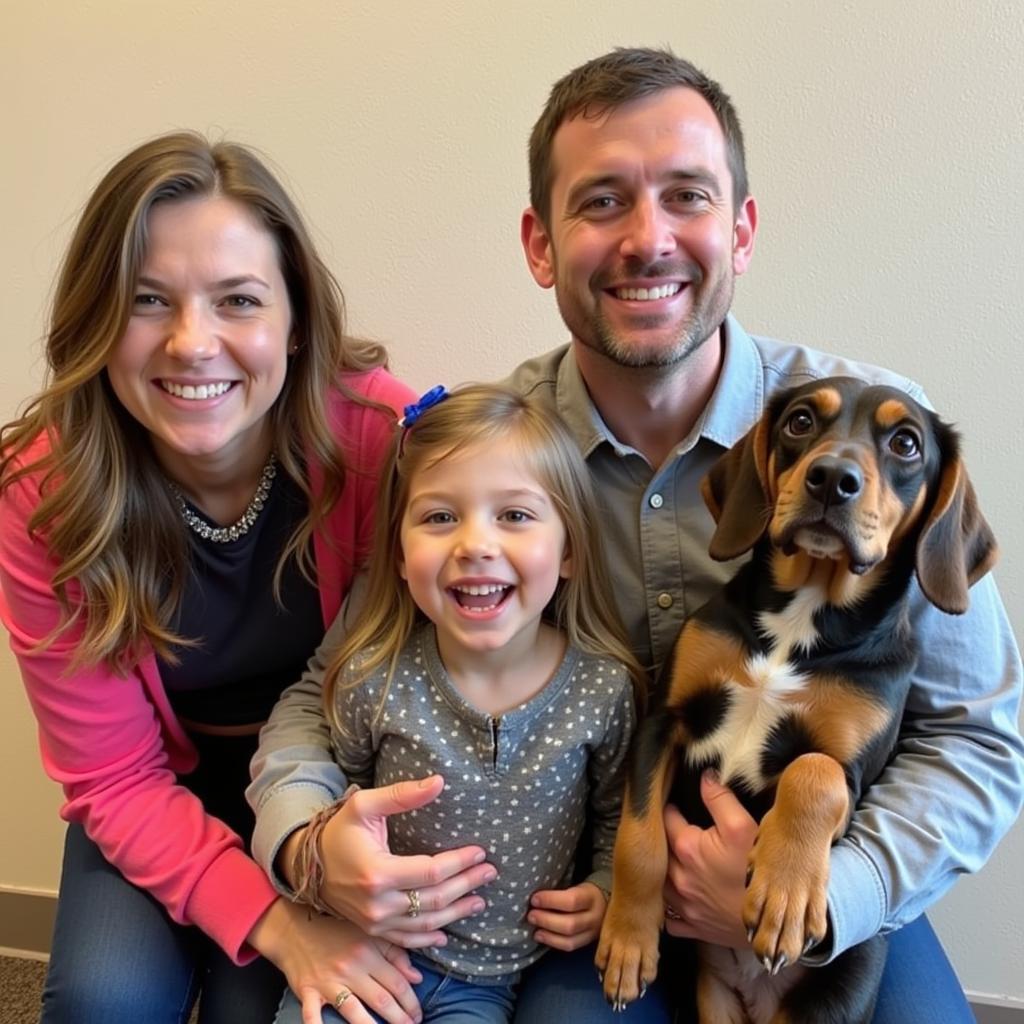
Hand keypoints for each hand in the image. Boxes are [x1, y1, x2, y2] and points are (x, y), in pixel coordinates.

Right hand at [248, 898, 422, 1023]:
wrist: (296, 928)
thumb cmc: (335, 931)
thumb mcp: (368, 934)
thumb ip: (395, 952)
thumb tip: (417, 976)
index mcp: (368, 952)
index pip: (396, 982)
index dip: (411, 1001)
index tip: (418, 1013)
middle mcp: (351, 968)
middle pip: (381, 1000)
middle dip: (400, 1018)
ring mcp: (328, 982)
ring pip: (354, 1012)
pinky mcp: (308, 992)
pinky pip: (313, 1015)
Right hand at [282, 775, 496, 946]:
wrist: (307, 865)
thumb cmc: (339, 832)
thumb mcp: (365, 806)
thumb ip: (402, 795)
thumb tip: (439, 782)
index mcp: (378, 873)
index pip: (431, 872)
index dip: (460, 863)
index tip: (480, 852)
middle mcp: (378, 904)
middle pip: (434, 900)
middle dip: (467, 885)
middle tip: (490, 872)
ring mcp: (375, 923)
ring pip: (426, 924)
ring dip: (456, 913)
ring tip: (479, 899)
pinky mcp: (373, 931)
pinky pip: (407, 940)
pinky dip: (430, 938)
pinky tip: (448, 932)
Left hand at [528, 881, 606, 950]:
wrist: (605, 903)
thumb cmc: (583, 891)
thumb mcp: (577, 885)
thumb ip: (561, 891)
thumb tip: (536, 897)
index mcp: (591, 896)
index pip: (571, 900)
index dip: (550, 901)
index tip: (534, 899)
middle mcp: (595, 916)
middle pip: (570, 924)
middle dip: (547, 920)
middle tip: (531, 915)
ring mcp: (593, 932)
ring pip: (570, 939)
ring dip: (549, 935)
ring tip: (534, 930)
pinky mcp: (588, 942)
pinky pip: (570, 947)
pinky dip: (554, 943)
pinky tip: (542, 937)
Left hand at [662, 770, 755, 948]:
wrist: (776, 921)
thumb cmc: (761, 873)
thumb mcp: (744, 826)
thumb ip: (720, 798)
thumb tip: (704, 776)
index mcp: (687, 849)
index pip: (665, 818)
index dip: (670, 808)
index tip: (675, 804)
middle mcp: (678, 878)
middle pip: (659, 851)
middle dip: (663, 838)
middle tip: (673, 829)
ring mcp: (684, 906)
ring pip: (659, 884)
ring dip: (663, 871)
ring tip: (675, 860)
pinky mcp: (694, 926)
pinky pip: (669, 918)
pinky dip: (670, 907)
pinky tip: (679, 896)